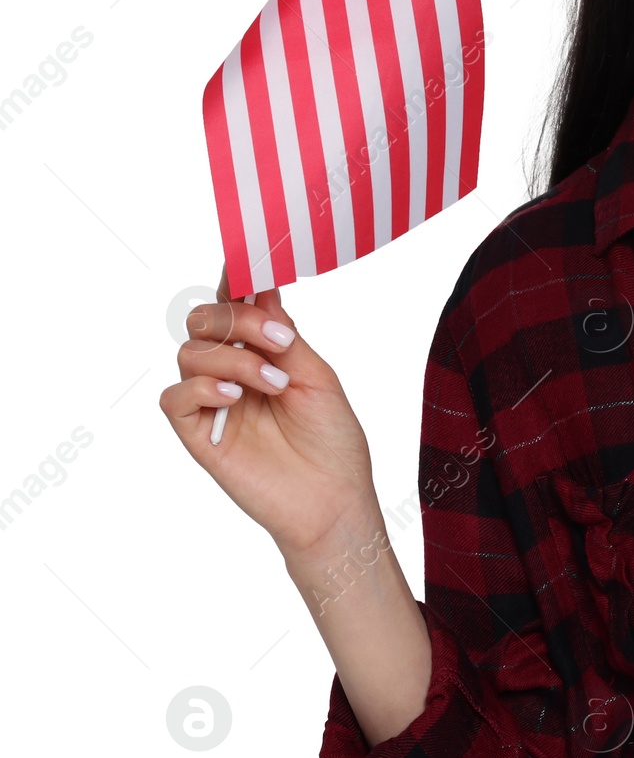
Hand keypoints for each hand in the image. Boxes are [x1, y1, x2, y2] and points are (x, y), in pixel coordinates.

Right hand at [160, 267, 380, 559]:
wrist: (334, 499)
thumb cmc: (332, 440)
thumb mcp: (316, 376)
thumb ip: (283, 335)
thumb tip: (261, 290)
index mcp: (263, 352)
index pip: (236, 306)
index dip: (235, 279)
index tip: (248, 258)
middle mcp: (232, 370)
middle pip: (203, 320)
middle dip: (237, 319)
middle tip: (279, 340)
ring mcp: (212, 402)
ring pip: (190, 352)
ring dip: (235, 358)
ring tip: (275, 384)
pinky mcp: (198, 434)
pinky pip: (175, 398)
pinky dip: (202, 387)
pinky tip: (235, 397)